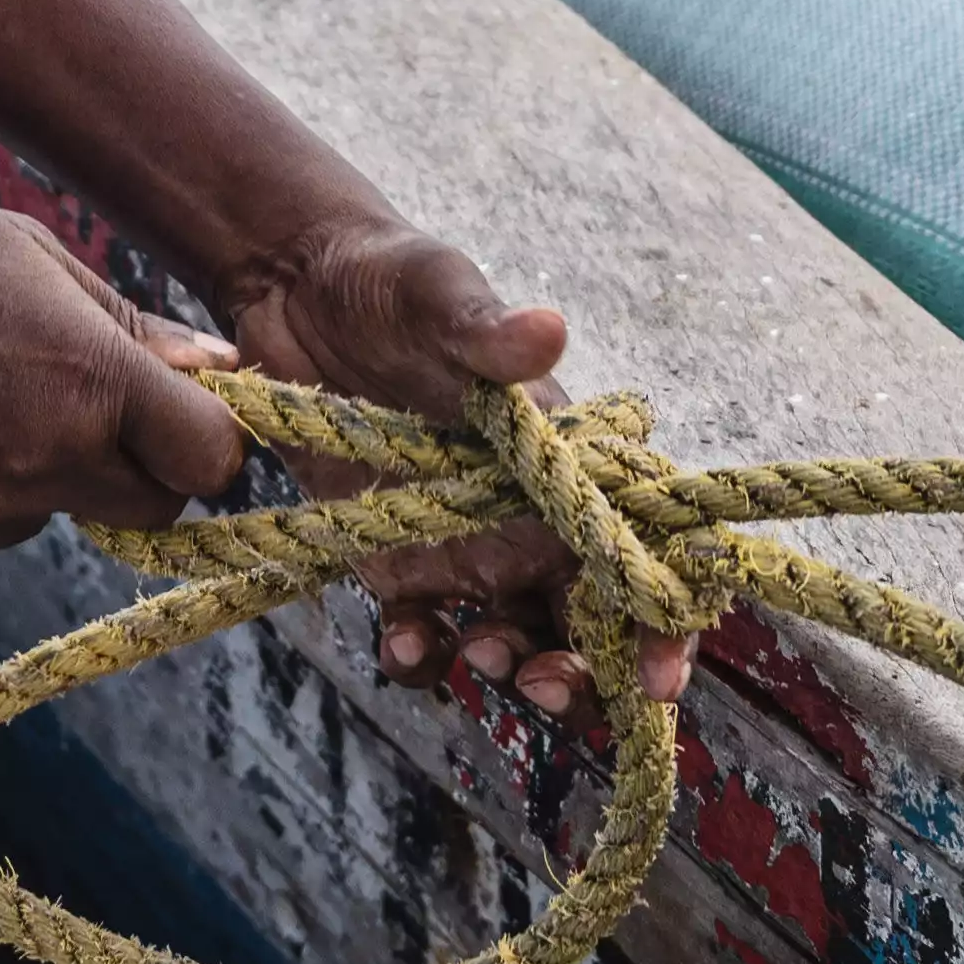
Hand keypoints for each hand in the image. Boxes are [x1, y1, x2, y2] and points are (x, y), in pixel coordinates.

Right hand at [0, 182, 250, 563]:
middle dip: (137, 469)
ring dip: (33, 473)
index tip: (188, 422)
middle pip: (146, 509)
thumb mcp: (29, 254)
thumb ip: (129, 324)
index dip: (211, 444)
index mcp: (88, 381)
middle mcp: (40, 463)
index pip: (209, 460)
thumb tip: (217, 369)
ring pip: (46, 516)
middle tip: (80, 408)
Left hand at [211, 216, 693, 724]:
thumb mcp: (436, 292)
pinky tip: (402, 642)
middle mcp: (529, 513)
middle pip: (590, 617)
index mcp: (565, 458)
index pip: (640, 544)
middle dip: (589, 671)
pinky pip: (425, 634)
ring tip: (479, 655)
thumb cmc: (392, 280)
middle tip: (548, 682)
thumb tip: (548, 330)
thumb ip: (487, 327)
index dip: (664, 616)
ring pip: (518, 639)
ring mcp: (466, 545)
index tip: (659, 672)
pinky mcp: (399, 562)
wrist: (299, 292)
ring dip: (512, 668)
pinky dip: (421, 655)